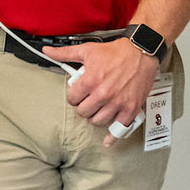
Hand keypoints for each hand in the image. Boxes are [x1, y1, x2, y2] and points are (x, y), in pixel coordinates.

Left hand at [41, 39, 159, 146]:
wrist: (141, 51)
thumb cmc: (116, 51)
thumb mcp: (87, 50)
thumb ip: (65, 53)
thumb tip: (48, 51)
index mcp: (90, 81)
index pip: (72, 99)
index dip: (73, 96)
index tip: (78, 94)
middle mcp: (103, 94)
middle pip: (83, 112)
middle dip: (83, 107)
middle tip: (88, 101)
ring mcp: (117, 103)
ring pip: (97, 121)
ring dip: (95, 117)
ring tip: (98, 110)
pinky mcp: (130, 109)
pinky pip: (119, 129)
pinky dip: (112, 135)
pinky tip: (108, 140)